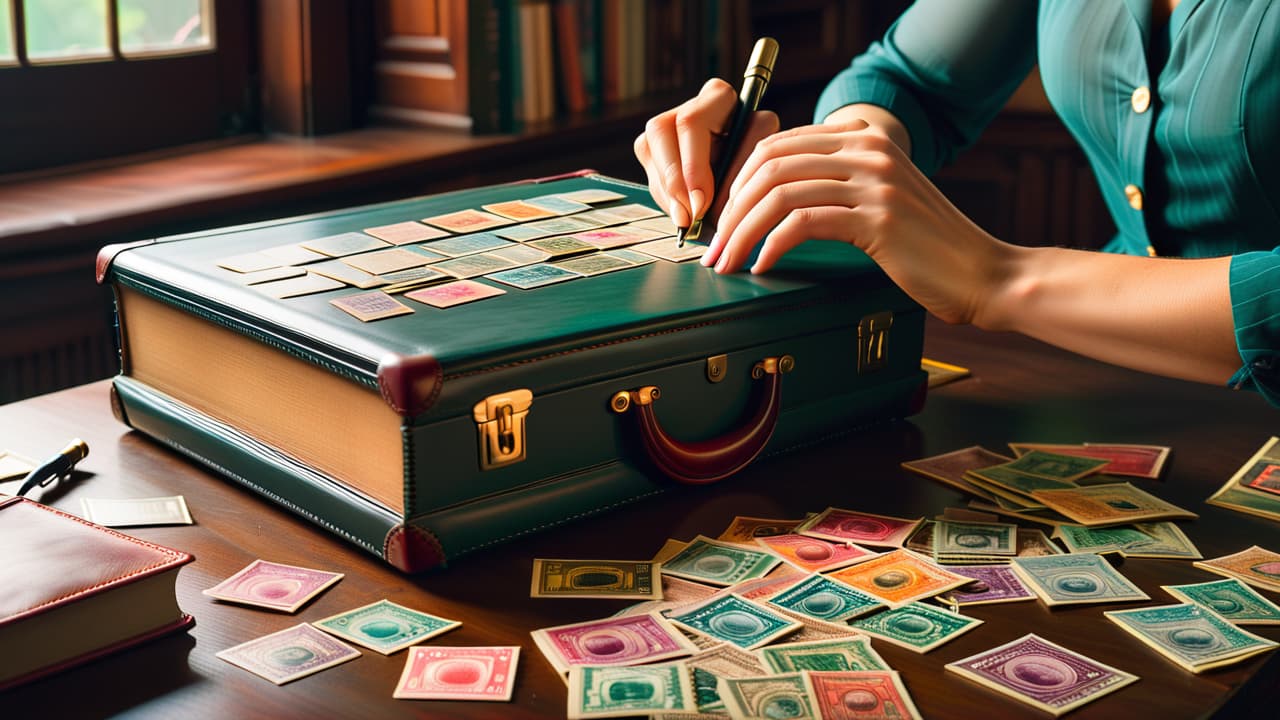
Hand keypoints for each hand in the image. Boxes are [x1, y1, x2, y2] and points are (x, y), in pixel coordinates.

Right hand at [633, 79, 779, 228]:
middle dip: (674, 181)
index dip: (691, 165)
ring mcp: (667, 125)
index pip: (691, 123)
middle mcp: (689, 105)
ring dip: (668, 194)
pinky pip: (650, 172)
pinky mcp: (654, 148)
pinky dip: (666, 199)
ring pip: (650, 153)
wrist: (753, 180)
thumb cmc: (758, 168)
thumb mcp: (757, 167)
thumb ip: (733, 178)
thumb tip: (700, 204)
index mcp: (718, 97)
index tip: (701, 202)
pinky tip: (683, 214)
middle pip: (661, 132)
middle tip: (690, 216)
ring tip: (687, 221)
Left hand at [702, 120, 1009, 325]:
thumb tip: (773, 199)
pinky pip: (803, 224)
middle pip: (770, 166)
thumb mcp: (882, 200)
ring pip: (779, 195)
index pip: (778, 144)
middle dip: (731, 209)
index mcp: (865, 138)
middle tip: (713, 245)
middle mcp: (869, 151)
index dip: (739, 181)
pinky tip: (762, 266)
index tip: (723, 216)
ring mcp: (875, 182)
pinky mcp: (878, 219)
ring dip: (742, 232)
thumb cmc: (929, 249)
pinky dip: (772, 246)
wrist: (984, 274)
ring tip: (727, 262)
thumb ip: (839, 185)